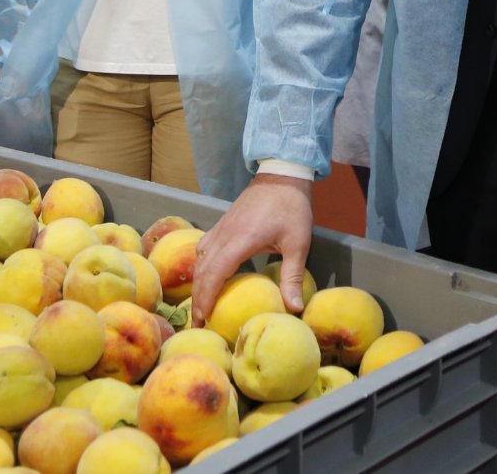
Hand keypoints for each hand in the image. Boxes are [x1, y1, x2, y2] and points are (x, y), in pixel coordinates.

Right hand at [191, 174, 314, 323]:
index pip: (214, 274)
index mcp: (240, 241)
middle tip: (198, 322)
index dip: (206, 298)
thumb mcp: (298, 243)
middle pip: (201, 270)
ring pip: (199, 259)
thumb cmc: (291, 208)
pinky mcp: (222, 224)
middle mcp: (224, 235)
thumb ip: (292, 276)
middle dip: (197, 298)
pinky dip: (201, 266)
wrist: (282, 175)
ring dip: (198, 283)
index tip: (202, 318)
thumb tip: (294, 308)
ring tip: (200, 306)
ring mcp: (221, 228)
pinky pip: (204, 248)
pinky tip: (206, 276)